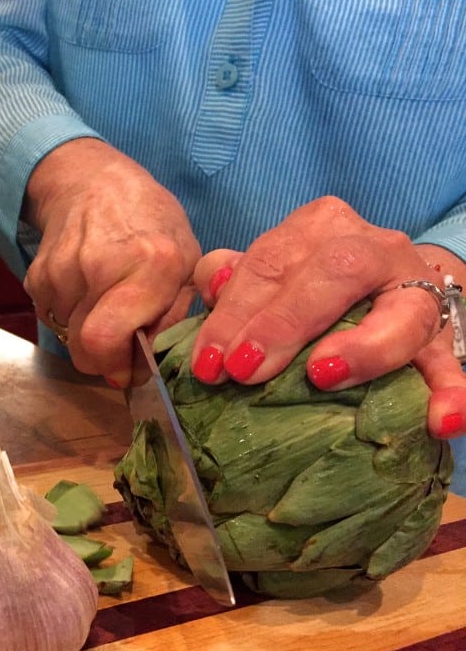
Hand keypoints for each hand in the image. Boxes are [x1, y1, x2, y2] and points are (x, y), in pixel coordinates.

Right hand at [22, 138, 199, 385]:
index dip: (115, 368)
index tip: (126, 370)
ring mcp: (61, 269)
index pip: (106, 342)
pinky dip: (68, 314)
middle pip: (82, 348)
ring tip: (104, 300)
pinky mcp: (37, 274)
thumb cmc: (150, 222)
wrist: (92, 181)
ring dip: (85, 331)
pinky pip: (51, 317)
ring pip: (67, 335)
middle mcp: (99, 267)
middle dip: (101, 358)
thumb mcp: (185, 262)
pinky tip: (84, 288)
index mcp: (150, 266)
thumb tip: (146, 365)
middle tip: (117, 343)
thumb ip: (175, 316)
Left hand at [192, 196, 465, 439]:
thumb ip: (236, 274)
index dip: (235, 311)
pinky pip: (454, 365)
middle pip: (334, 273)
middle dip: (284, 324)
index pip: (271, 260)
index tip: (210, 361)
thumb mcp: (268, 271)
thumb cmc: (307, 288)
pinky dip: (455, 394)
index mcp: (321, 229)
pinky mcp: (446, 337)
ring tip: (322, 376)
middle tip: (246, 370)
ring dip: (365, 349)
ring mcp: (417, 293)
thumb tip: (212, 284)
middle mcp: (374, 247)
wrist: (387, 292)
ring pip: (404, 312)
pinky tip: (441, 421)